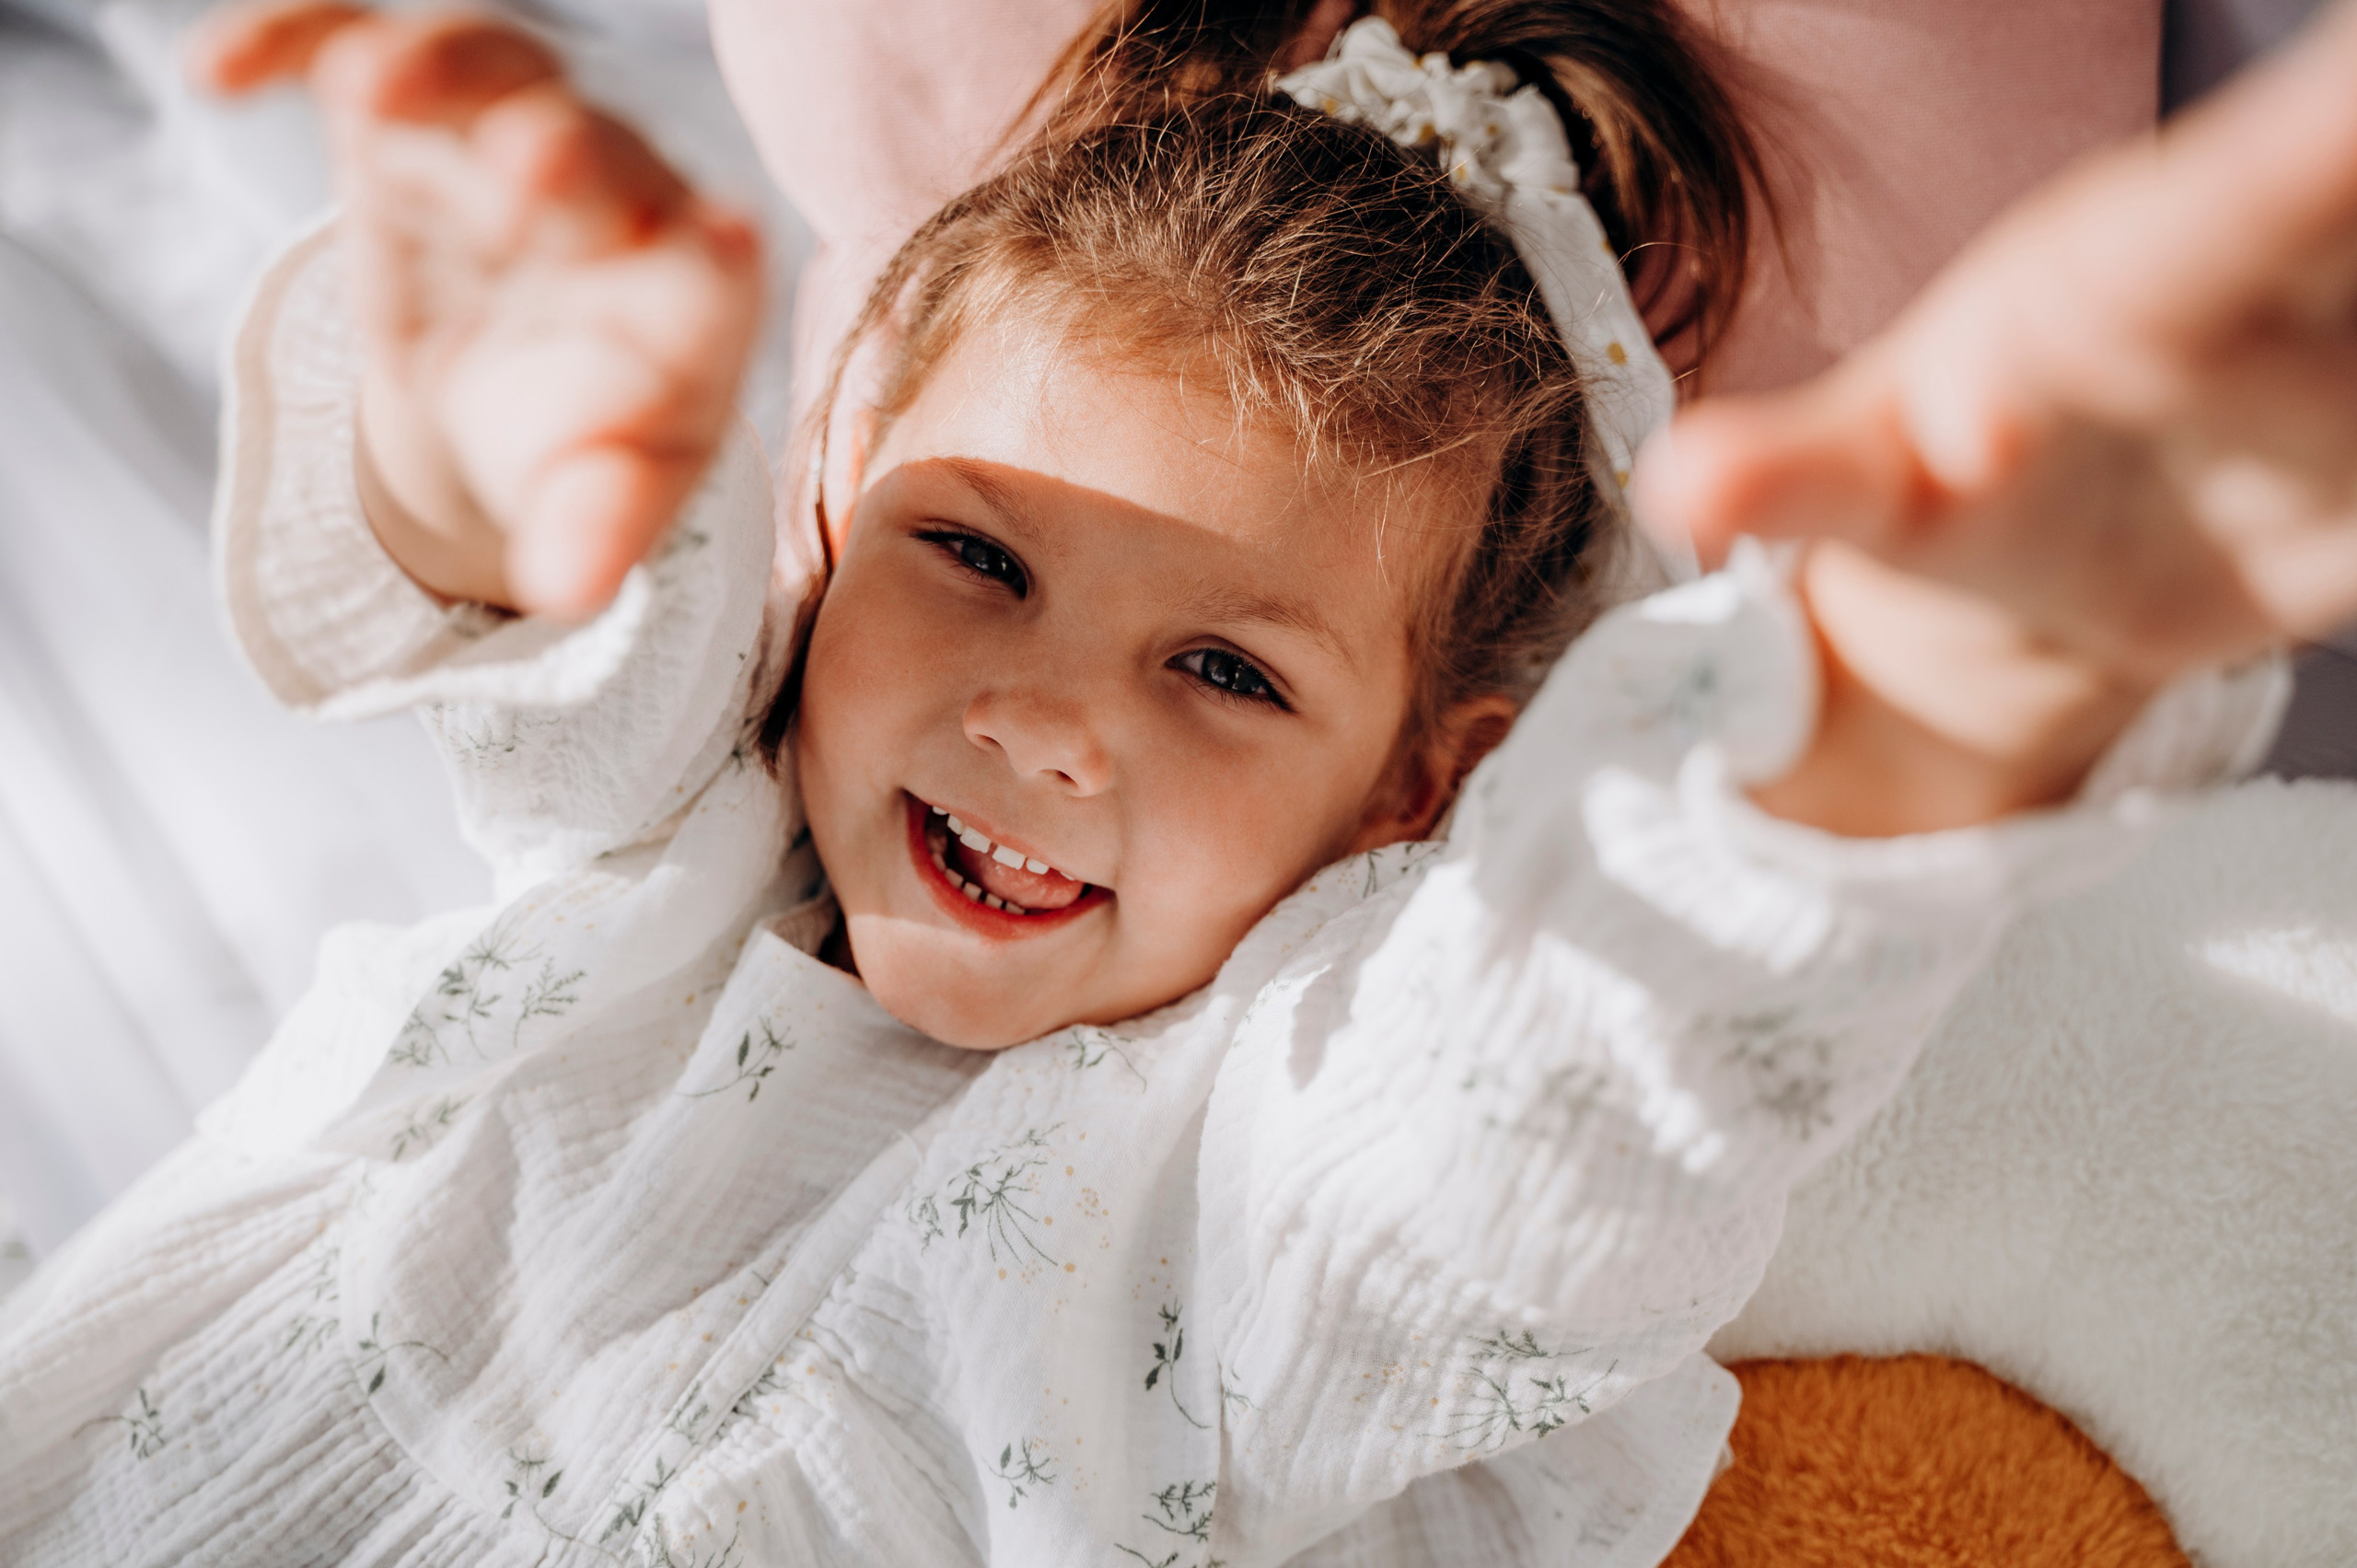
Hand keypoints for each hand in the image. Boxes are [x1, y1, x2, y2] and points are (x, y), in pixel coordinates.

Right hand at [189, 2, 762, 616]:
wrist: (508, 399)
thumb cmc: (581, 445)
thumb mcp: (597, 501)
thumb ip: (594, 534)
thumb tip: (568, 588)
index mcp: (688, 290)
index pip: (717, 258)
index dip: (717, 245)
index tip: (724, 237)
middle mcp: (616, 191)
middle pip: (601, 144)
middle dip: (563, 147)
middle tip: (526, 166)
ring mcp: (507, 136)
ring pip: (490, 67)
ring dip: (436, 67)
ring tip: (366, 87)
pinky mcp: (410, 117)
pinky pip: (354, 49)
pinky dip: (292, 43)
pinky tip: (223, 75)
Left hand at [1636, 0, 2356, 833]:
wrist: (2033, 548)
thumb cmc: (1954, 473)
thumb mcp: (1875, 489)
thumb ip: (1802, 476)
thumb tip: (1685, 485)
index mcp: (2125, 289)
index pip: (2225, 221)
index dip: (2315, 163)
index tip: (2353, 103)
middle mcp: (2267, 302)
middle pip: (2341, 224)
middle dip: (2355, 183)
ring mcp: (2346, 383)